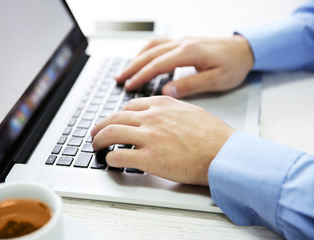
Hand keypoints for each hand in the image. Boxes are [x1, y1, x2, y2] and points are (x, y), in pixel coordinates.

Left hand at [91, 96, 234, 185]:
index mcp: (161, 105)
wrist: (223, 152)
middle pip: (115, 118)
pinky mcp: (149, 158)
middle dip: (101, 126)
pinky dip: (111, 158)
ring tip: (96, 145)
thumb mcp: (190, 111)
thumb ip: (170, 110)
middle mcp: (151, 117)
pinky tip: (110, 160)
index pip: (129, 106)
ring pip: (111, 133)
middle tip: (96, 132)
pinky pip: (120, 155)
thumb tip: (161, 113)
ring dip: (99, 140)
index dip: (118, 115)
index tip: (114, 120)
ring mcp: (149, 137)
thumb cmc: (213, 135)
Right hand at [116, 35, 253, 97]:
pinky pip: (159, 44)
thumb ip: (190, 85)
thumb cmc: (234, 66)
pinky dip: (146, 52)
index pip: (158, 65)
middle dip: (132, 67)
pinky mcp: (183, 42)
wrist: (245, 49)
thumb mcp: (216, 80)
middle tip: (118, 79)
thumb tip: (167, 91)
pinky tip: (141, 60)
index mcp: (189, 53)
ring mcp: (182, 41)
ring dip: (136, 59)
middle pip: (150, 54)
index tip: (128, 86)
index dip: (141, 76)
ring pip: (152, 47)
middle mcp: (182, 43)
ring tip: (125, 71)